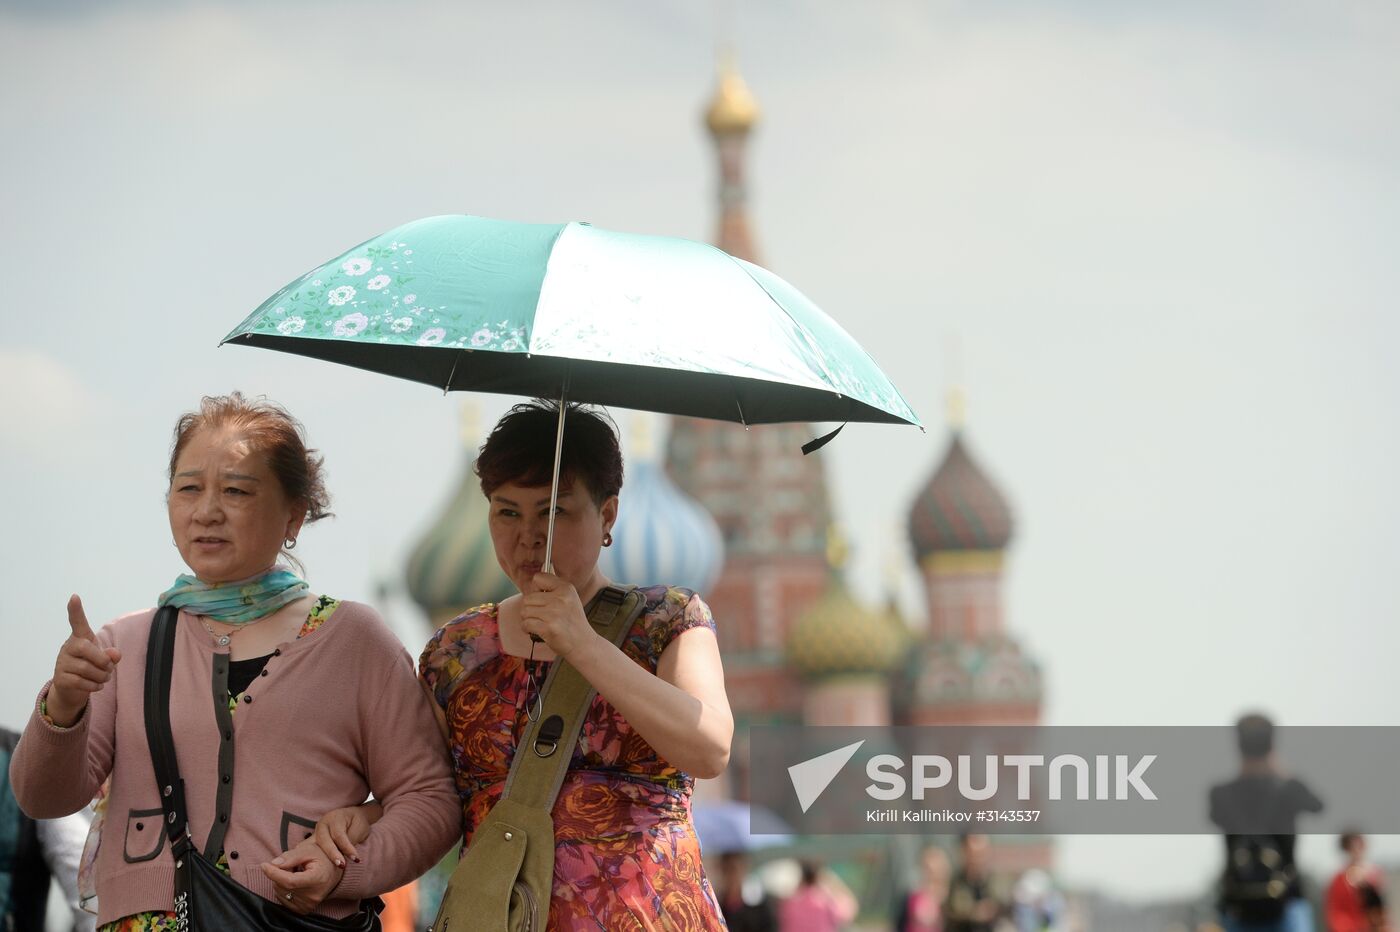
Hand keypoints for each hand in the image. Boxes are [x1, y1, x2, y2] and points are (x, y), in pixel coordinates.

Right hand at [48, 595, 121, 727]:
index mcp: (80, 638)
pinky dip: (95, 685)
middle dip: (103, 661)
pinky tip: (97, 685)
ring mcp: (62, 663)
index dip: (76, 610)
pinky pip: (81, 682)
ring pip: (87, 669)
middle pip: (87, 648)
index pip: (77, 622)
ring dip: (102, 676)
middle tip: (109, 668)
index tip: (74, 597)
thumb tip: (114, 654)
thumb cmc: (91, 666)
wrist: (72, 688)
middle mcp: (68, 647)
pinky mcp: (60, 678)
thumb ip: (111, 655)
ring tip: (104, 678)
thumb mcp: (104, 659)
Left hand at [261, 838, 342, 914]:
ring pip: (281, 892)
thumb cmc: (322, 858)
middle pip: (283, 886)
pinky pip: (283, 899)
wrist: (333, 872)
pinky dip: (283, 889)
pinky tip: (294, 882)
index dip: (274, 873)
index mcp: (317, 879)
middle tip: (290, 865)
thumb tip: (273, 864)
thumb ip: (291, 856)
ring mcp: (309, 904)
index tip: (264, 865)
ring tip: (294, 873)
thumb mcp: (309, 850)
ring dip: (281, 881)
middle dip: (279, 873)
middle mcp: (314, 895)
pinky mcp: (303, 909)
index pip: (290, 881)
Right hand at [311, 802, 381, 867]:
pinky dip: (323, 858)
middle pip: (324, 840)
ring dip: (327, 858)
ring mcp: (317, 832)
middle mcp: (323, 824)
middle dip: (333, 854)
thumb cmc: (357, 822)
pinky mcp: (316, 840)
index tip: (356, 859)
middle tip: (342, 865)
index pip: (339, 835)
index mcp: (334, 818)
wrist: (352, 816)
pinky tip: (329, 867)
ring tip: (338, 867)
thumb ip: (350, 838)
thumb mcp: (358, 827)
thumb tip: (344, 852)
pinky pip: (317, 849)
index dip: (347, 848)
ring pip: (318, 846)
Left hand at [521, 573, 601, 660]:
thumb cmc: (571, 622)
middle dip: (530, 608)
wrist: (583, 644)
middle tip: (541, 616)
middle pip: (528, 597)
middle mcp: (561, 598)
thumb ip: (551, 589)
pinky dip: (527, 629)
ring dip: (528, 619)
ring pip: (524, 611)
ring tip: (540, 623)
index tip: (542, 600)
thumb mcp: (568, 599)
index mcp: (566, 588)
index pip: (538, 578)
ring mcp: (554, 613)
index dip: (536, 590)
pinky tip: (537, 631)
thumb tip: (529, 586)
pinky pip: (526, 624)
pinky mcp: (548, 627)